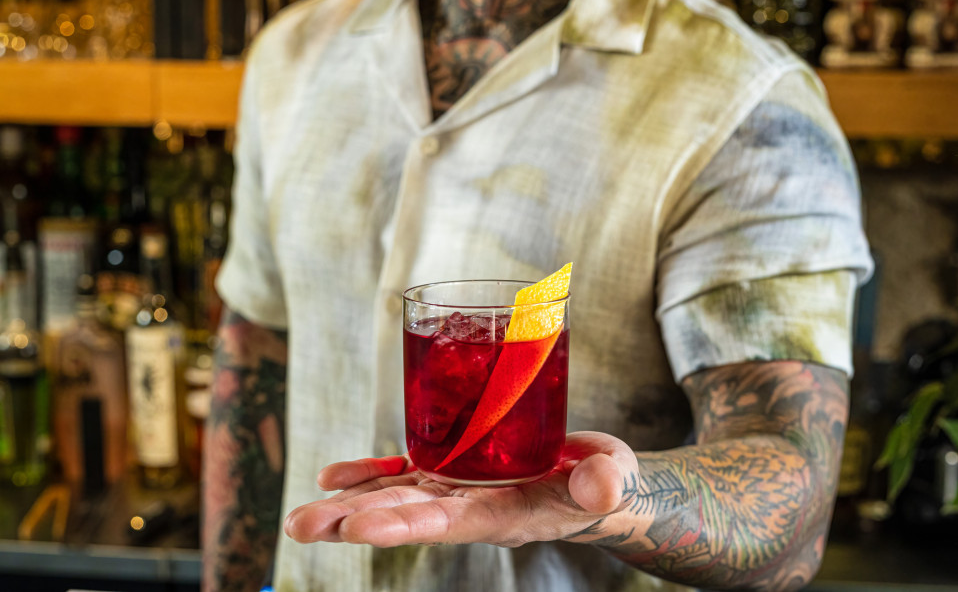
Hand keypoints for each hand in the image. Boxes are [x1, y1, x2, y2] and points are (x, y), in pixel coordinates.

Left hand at [283, 432, 636, 547]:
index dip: (404, 523)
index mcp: (507, 513)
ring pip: (396, 496)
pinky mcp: (456, 472)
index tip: (359, 528)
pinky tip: (335, 475)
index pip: (449, 521)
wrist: (594, 484)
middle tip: (300, 526)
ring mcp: (459, 490)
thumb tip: (601, 487)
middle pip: (407, 514)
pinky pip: (406, 474)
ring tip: (299, 516)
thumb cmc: (606, 480)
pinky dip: (370, 473)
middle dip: (353, 520)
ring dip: (347, 503)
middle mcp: (472, 507)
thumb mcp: (614, 476)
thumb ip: (607, 481)